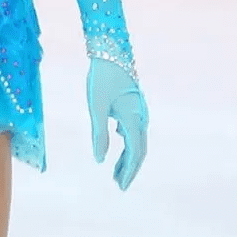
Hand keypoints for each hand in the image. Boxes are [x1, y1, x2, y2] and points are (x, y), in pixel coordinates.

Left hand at [86, 58, 148, 190]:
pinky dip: (128, 140)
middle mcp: (140, 117)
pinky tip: (118, 139)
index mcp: (133, 120)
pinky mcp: (134, 102)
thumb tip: (99, 160)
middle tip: (118, 183)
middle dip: (129, 168)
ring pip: (137, 139)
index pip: (135, 153)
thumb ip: (98, 134)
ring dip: (128, 156)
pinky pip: (134, 127)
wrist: (111, 51)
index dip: (128, 172)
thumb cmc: (102, 77)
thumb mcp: (96, 107)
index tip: (120, 186)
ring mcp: (139, 109)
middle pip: (139, 149)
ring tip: (115, 169)